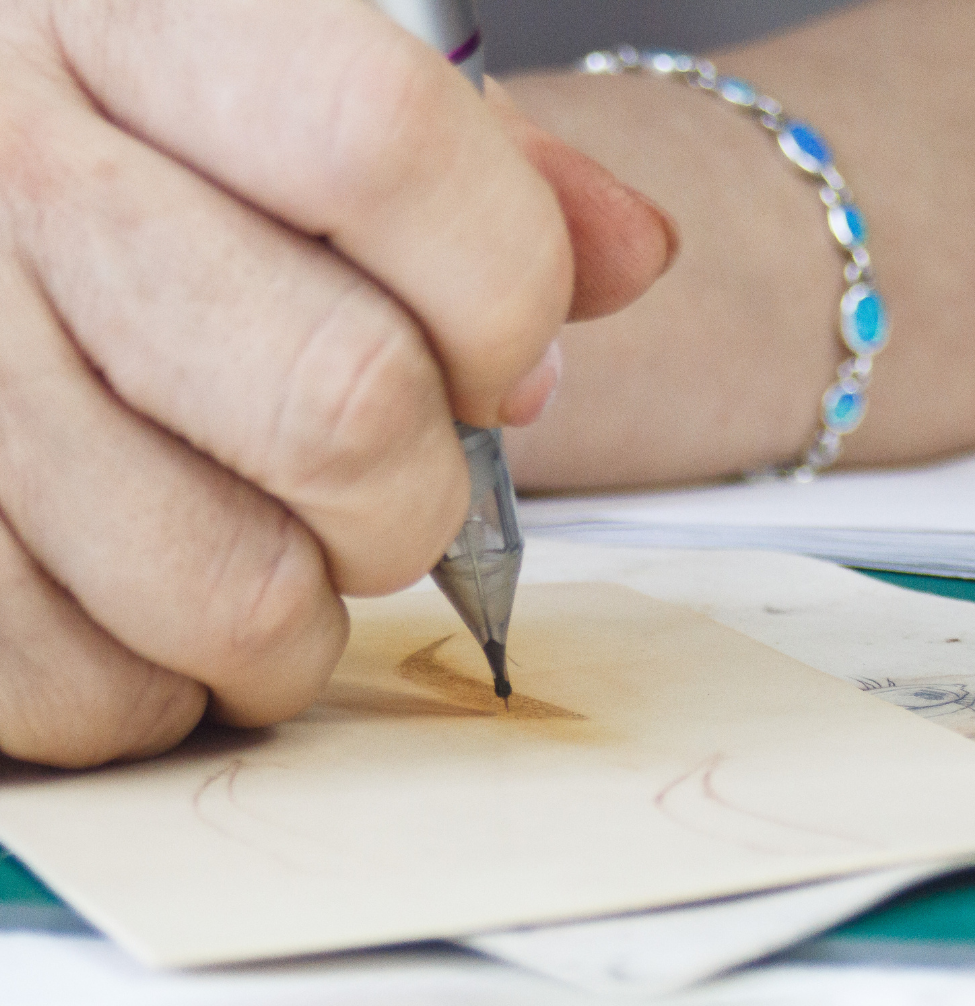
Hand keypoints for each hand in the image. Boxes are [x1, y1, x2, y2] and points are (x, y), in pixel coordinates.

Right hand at [0, 0, 674, 765]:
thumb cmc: (146, 175)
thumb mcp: (294, 94)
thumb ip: (488, 170)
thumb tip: (633, 251)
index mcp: (140, 25)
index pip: (384, 145)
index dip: (499, 291)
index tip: (495, 364)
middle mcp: (12, 180)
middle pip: (342, 406)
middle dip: (412, 499)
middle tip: (378, 491)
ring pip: (237, 592)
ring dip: (299, 622)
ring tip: (269, 560)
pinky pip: (99, 691)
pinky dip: (170, 690)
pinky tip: (156, 609)